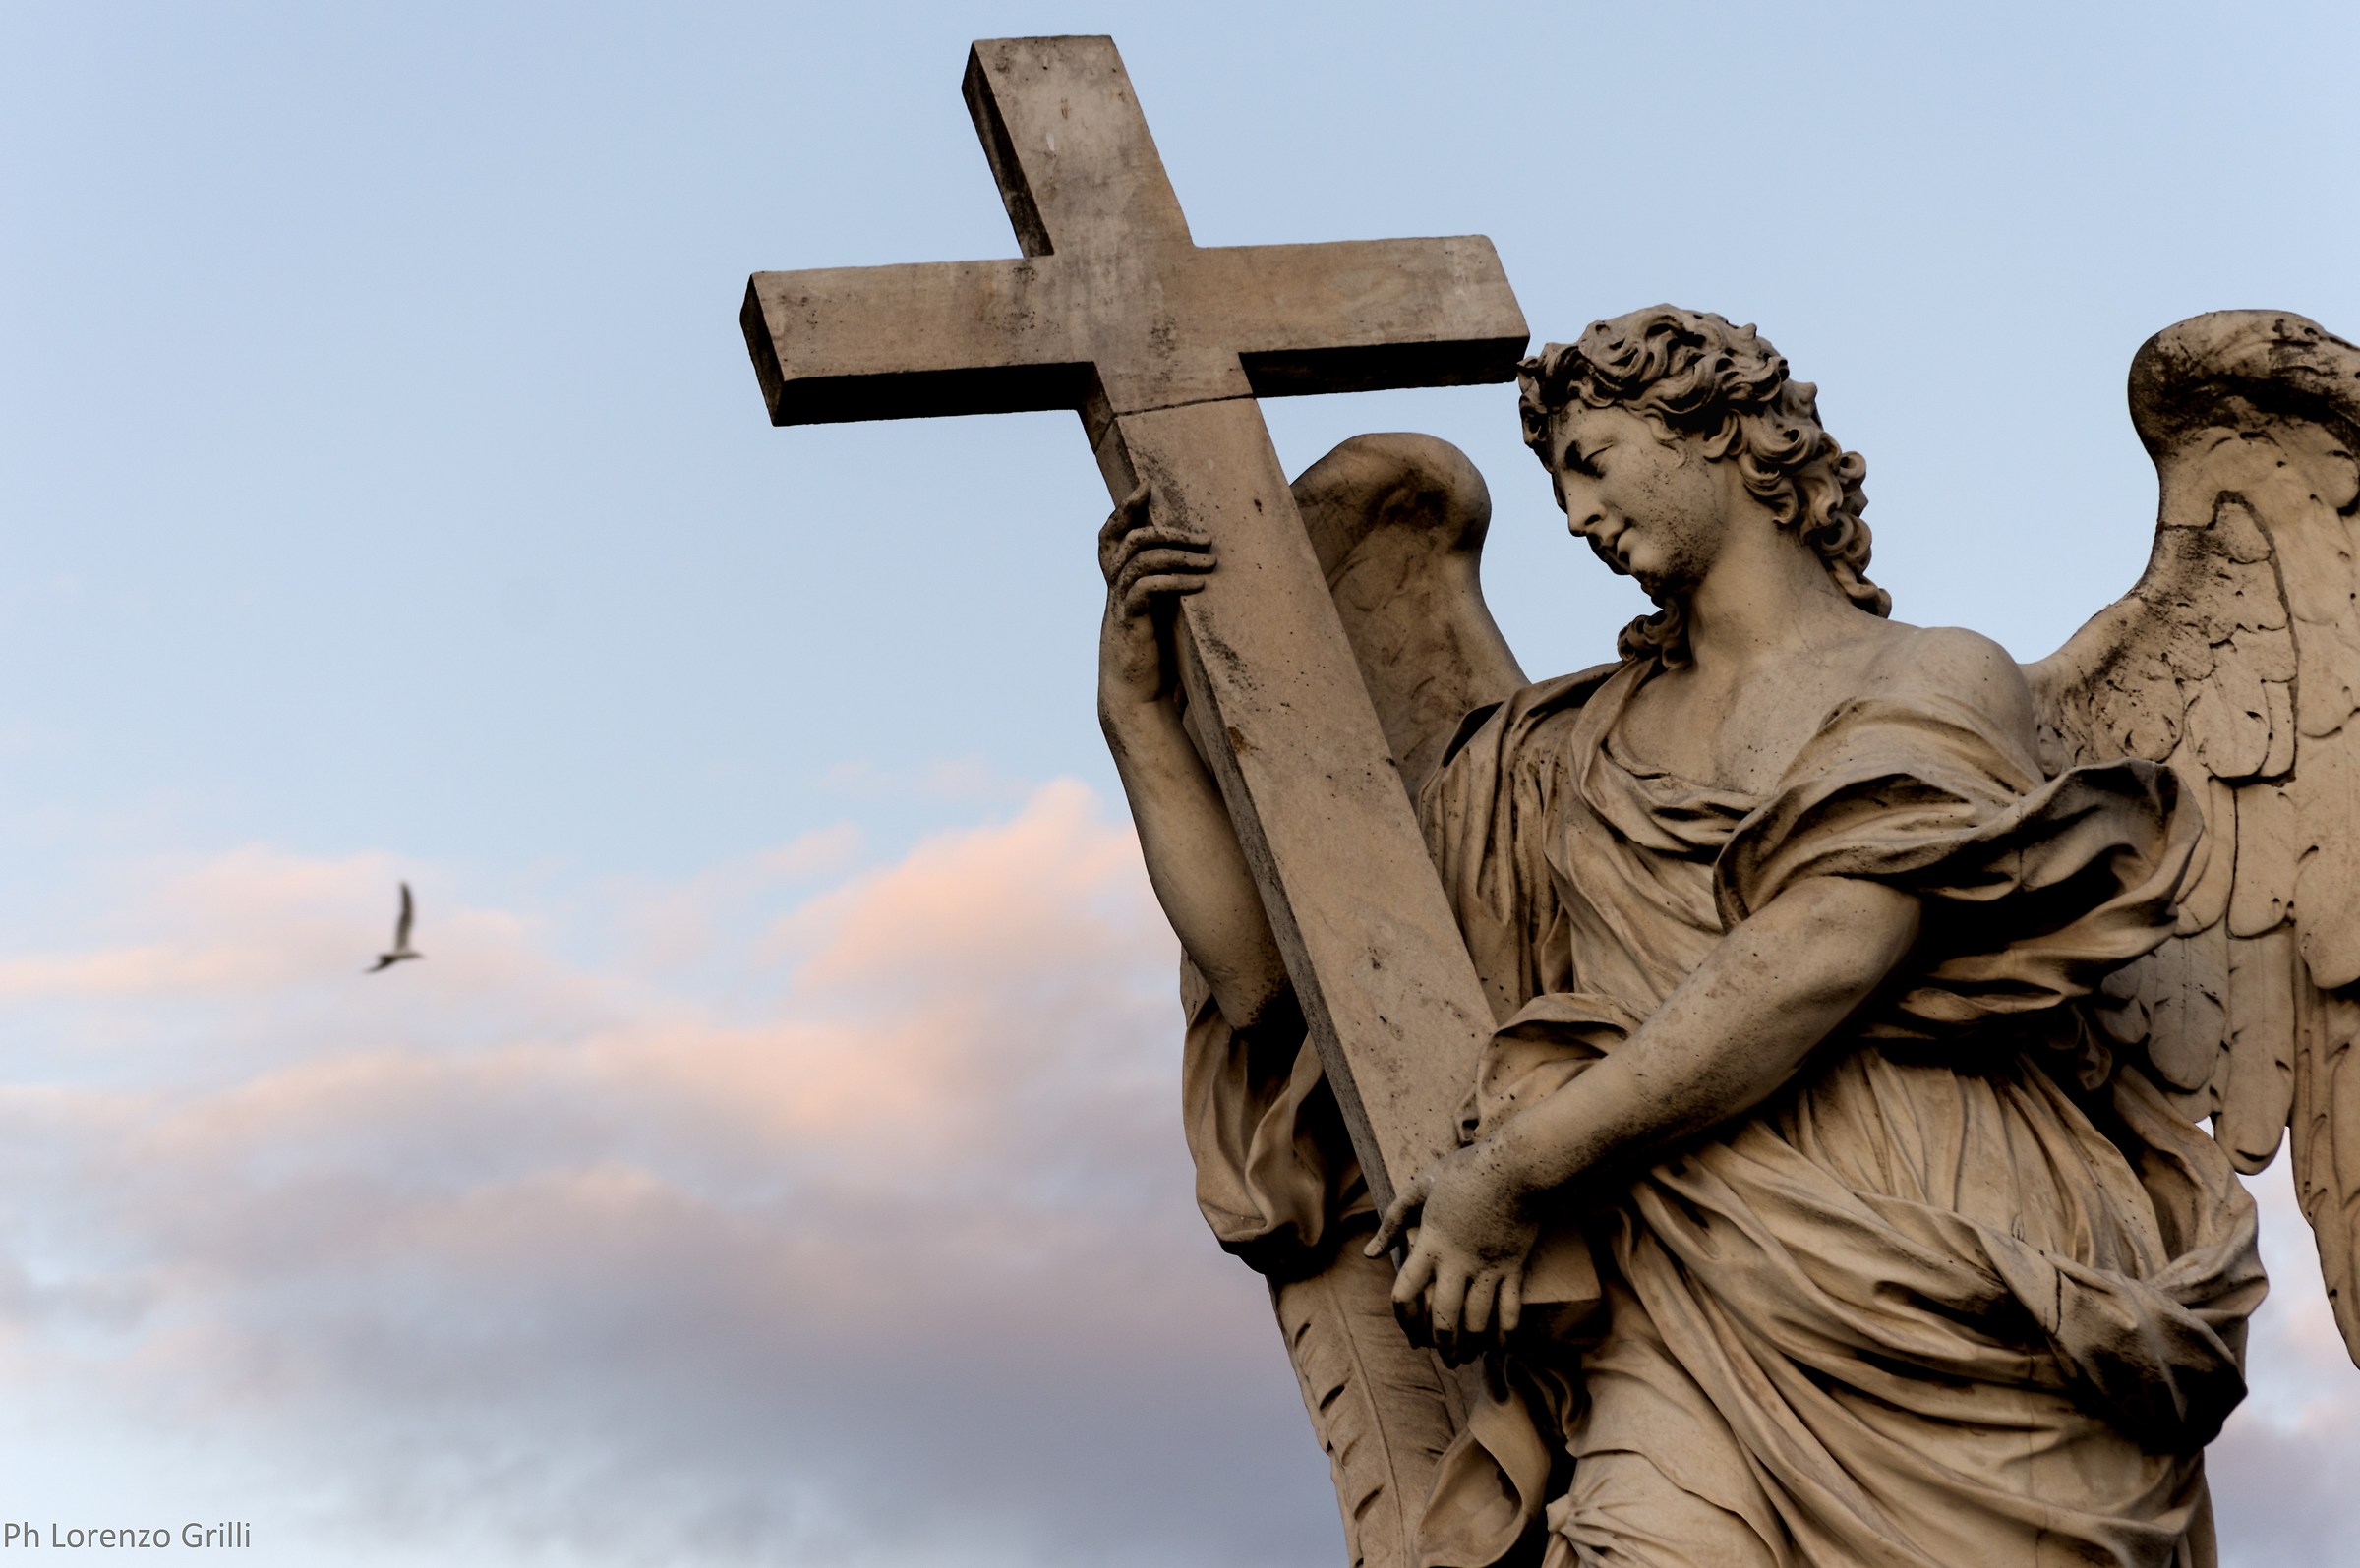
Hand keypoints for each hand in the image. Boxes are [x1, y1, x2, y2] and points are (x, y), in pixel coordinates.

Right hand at [1097, 481, 1214, 709]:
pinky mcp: (1128, 622)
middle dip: (1167, 530)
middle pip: (1130, 540)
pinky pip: (1146, 588)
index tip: (1146, 486)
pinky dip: (1174, 580)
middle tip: (1203, 536)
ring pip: (1140, 560)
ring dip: (1178, 554)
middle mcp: (1114, 588)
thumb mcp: (1164, 615)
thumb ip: (1172, 589)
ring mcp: (1119, 604)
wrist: (1136, 698)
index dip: (1124, 508)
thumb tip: (1209, 565)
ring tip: (1211, 559)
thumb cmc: (1156, 657)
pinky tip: (1199, 584)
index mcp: (1120, 582)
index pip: (1112, 535)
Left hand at [1366, 1138, 1540, 1364]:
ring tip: (1468, 1358)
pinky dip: (1506, 1333)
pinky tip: (1502, 1347)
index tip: (1409, 1333)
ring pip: (1477, 1320)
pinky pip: (1510, 1309)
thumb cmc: (1467, 1170)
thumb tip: (1369, 1253)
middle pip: (1443, 1317)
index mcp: (1430, 1244)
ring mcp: (1488, 1267)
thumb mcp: (1422, 1187)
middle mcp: (1457, 1262)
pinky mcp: (1515, 1266)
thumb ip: (1394, 1220)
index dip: (1404, 1319)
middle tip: (1444, 1360)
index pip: (1406, 1293)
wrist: (1517, 1165)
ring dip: (1471, 1345)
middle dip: (1441, 1345)